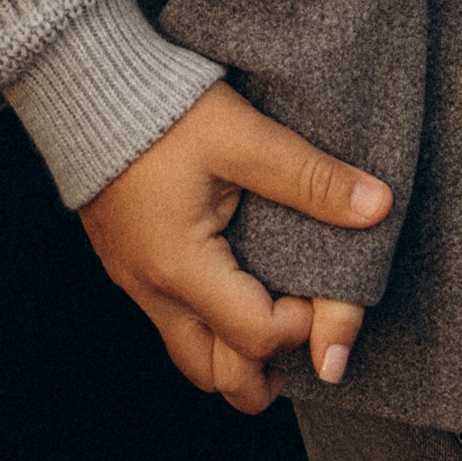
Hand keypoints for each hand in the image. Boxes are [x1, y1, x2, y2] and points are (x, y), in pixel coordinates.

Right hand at [79, 82, 390, 415]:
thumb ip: (311, 178)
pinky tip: (240, 289)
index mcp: (181, 265)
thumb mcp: (243, 135)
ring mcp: (134, 282)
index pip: (255, 338)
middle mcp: (152, 289)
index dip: (300, 326)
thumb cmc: (161, 107)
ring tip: (278, 320)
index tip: (320, 290)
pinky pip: (174, 323)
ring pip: (190, 357)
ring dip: (237, 354)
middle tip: (304, 330)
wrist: (84, 84)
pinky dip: (212, 327)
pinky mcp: (128, 265)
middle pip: (215, 377)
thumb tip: (377, 206)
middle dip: (267, 372)